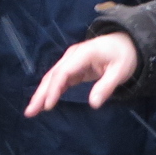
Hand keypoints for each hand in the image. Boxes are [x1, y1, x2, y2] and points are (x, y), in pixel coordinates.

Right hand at [24, 32, 138, 115]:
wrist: (126, 42)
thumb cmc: (124, 56)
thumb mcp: (120, 72)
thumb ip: (106, 86)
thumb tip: (94, 104)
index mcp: (83, 54)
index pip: (63, 72)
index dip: (54, 89)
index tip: (48, 106)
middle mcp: (72, 56)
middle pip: (52, 75)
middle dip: (40, 94)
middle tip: (29, 112)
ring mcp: (71, 61)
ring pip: (52, 78)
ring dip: (41, 93)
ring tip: (31, 110)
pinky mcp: (73, 67)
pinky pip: (59, 79)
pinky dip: (51, 91)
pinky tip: (45, 103)